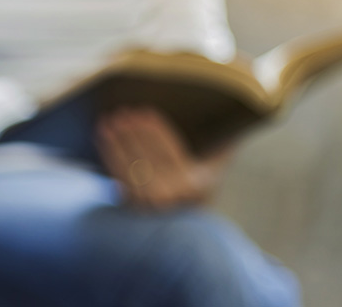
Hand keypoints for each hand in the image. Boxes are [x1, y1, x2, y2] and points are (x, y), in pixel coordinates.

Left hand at [97, 108, 232, 210]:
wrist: (180, 229)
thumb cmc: (199, 191)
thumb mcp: (215, 172)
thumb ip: (224, 148)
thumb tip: (239, 121)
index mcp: (194, 186)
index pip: (170, 151)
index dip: (156, 130)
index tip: (146, 111)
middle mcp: (171, 196)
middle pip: (148, 156)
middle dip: (133, 132)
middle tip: (123, 111)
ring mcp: (148, 203)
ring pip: (130, 164)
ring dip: (117, 140)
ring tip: (109, 120)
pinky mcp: (129, 205)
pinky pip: (117, 174)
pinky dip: (108, 153)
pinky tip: (102, 136)